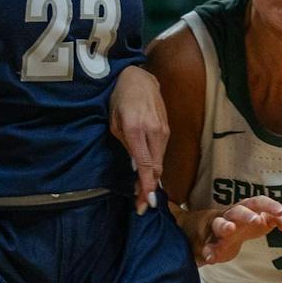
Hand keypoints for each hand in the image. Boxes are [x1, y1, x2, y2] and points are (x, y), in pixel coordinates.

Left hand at [109, 65, 167, 214]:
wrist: (138, 78)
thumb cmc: (120, 100)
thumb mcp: (114, 123)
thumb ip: (126, 145)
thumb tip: (136, 168)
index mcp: (136, 130)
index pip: (146, 165)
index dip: (146, 187)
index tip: (144, 204)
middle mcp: (154, 132)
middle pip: (156, 168)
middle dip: (150, 188)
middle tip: (142, 204)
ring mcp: (163, 130)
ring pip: (159, 161)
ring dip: (152, 178)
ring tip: (142, 191)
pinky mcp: (167, 129)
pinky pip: (160, 152)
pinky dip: (155, 165)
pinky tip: (148, 173)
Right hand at [199, 196, 281, 264]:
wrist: (211, 233)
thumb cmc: (243, 225)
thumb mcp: (262, 221)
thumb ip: (278, 219)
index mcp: (245, 208)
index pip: (258, 202)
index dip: (270, 205)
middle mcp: (231, 216)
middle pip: (238, 211)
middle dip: (247, 214)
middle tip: (257, 221)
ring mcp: (218, 229)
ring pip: (218, 224)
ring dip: (224, 226)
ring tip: (230, 230)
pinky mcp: (210, 244)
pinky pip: (207, 247)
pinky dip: (208, 252)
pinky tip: (210, 259)